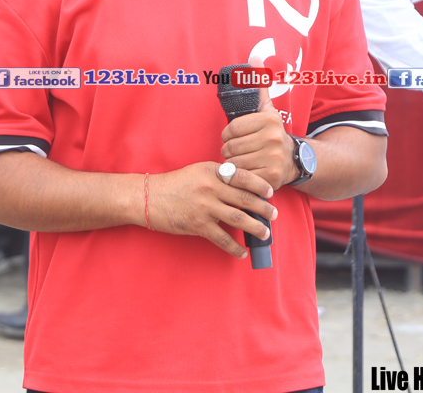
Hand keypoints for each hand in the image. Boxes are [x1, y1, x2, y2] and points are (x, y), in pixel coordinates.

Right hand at [146, 162, 275, 258]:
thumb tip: (242, 189)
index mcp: (211, 171)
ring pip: (238, 218)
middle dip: (263, 208)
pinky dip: (234, 247)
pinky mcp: (198, 225)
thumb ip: (218, 177)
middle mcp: (210, 187)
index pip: (242, 176)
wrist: (148, 197)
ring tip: (265, 233)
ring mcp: (204, 207)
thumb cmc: (174, 184)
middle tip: (274, 215)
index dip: (260, 185)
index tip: (270, 193)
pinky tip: (242, 252)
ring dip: (255, 227)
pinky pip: (222, 238)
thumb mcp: (197, 172)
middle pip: (245, 198)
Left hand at [220, 81, 295, 189]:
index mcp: (269, 120)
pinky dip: (239, 176)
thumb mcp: (267, 109)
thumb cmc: (272, 133)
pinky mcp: (270, 177)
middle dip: (229, 150)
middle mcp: (273, 139)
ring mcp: (273, 159)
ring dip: (233, 163)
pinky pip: (241, 177)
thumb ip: (259, 84)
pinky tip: (247, 171)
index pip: (231, 129)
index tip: (232, 137)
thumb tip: (255, 57)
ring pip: (234, 162)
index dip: (227, 135)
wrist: (293, 160)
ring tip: (242, 160)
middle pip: (230, 147)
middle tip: (237, 150)